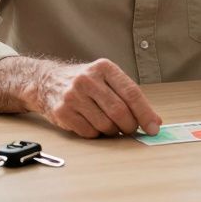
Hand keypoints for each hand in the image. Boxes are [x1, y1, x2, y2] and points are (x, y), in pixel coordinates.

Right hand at [33, 58, 162, 138]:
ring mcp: (73, 96)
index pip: (131, 93)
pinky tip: (92, 124)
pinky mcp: (62, 112)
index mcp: (104, 68)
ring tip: (109, 125)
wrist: (45, 81)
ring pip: (105, 125)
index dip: (145, 113)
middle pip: (119, 111)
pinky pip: (89, 133)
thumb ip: (128, 96)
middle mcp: (87, 79)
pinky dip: (96, 134)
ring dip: (113, 131)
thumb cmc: (83, 82)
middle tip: (131, 129)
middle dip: (130, 126)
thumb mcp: (106, 78)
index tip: (154, 127)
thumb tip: (154, 120)